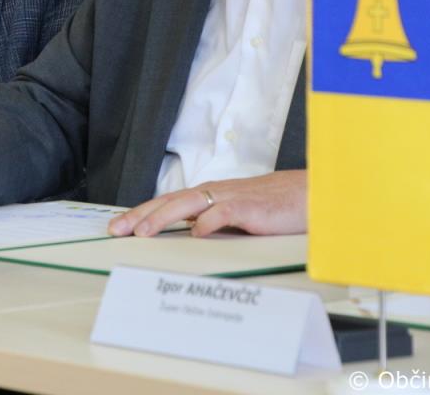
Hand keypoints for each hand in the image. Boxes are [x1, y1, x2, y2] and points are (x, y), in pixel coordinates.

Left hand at [108, 170, 307, 237]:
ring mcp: (233, 198)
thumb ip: (212, 222)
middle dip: (140, 215)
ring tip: (143, 231)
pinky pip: (226, 212)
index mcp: (209, 196)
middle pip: (170, 202)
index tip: (117, 226)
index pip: (167, 203)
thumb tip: (186, 236)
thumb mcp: (236, 215)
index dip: (141, 213)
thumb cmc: (275, 206)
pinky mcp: (252, 207)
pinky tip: (196, 232)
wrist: (312, 195)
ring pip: (189, 203)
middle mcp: (215, 193)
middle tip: (117, 229)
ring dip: (163, 216)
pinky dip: (209, 221)